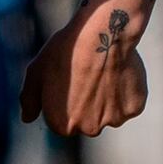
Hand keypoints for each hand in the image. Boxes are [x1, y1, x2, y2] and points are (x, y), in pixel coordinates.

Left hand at [20, 0, 153, 136]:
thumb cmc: (65, 51)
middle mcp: (89, 129)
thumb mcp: (36, 73)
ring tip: (105, 72)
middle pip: (89, 121)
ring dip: (109, 98)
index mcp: (62, 125)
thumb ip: (29, 100)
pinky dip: (127, 91)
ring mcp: (114, 120)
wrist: (101, 33)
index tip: (71, 81)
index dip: (66, 100)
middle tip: (89, 76)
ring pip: (111, 112)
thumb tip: (27, 118)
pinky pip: (130, 103)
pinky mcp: (135, 108)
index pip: (64, 122)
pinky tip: (120, 72)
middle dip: (89, 104)